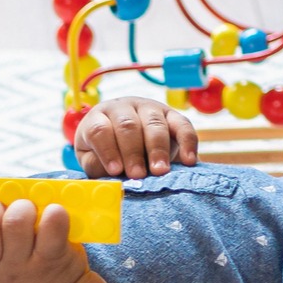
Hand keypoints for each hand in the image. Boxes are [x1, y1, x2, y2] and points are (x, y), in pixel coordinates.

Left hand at [71, 98, 197, 178]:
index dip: (107, 150)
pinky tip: (189, 160)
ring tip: (159, 171)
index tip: (115, 171)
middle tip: (137, 174)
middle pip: (128, 125)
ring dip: (157, 149)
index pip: (100, 130)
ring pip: (154, 123)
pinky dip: (188, 142)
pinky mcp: (172, 115)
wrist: (125, 139)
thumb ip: (96, 166)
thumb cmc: (104, 153)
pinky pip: (183, 125)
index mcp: (98, 117)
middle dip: (133, 152)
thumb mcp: (93, 159)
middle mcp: (123, 107)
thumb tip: (112, 174)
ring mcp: (149, 108)